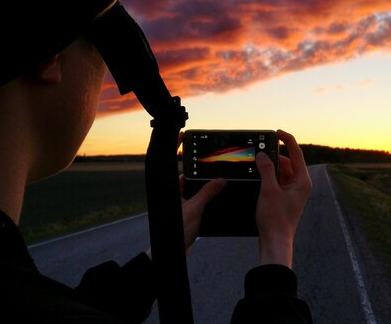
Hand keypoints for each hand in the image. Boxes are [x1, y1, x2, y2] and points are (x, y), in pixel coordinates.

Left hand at [145, 133, 225, 259]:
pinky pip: (196, 199)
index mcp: (170, 188)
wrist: (171, 254)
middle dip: (200, 170)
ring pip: (193, 188)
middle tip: (213, 161)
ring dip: (205, 186)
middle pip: (187, 175)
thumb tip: (220, 180)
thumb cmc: (175, 232)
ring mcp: (179, 203)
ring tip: (218, 181)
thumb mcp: (195, 208)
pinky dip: (205, 198)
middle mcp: (173, 193)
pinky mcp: (185, 213)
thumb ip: (208, 193)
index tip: (184, 136)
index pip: (174, 163)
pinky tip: (216, 199)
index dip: (178, 149)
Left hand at [179, 176, 225, 249]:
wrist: (175, 251)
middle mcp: (177, 202)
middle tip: (216, 185)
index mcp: (174, 194)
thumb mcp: (196, 207)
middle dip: (204, 188)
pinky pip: (199, 212)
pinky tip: (211, 213)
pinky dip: (205, 211)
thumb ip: (208, 193)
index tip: (209, 173)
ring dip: (205, 201)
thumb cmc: (177, 230)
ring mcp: (182, 212)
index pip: (184, 178)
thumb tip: (220, 181)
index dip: (196, 175)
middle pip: (192, 189)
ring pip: (196, 201)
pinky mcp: (188, 221)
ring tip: (215, 198)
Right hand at [255, 130, 311, 267]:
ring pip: (282, 172)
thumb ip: (266, 170)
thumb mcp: (269, 190)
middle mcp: (300, 184)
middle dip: (274, 157)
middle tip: (261, 152)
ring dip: (271, 168)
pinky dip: (270, 177)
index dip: (287, 140)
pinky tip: (259, 177)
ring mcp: (293, 192)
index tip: (277, 132)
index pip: (296, 153)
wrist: (276, 241)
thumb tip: (263, 155)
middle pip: (288, 162)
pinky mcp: (286, 198)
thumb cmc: (276, 219)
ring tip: (258, 166)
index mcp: (302, 180)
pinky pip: (278, 181)